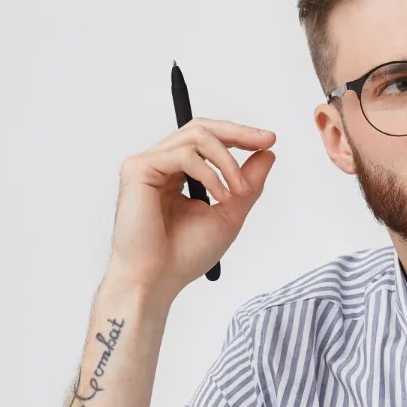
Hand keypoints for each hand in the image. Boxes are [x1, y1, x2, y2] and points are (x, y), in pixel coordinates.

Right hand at [107, 118, 276, 300]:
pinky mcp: (137, 169)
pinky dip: (210, 173)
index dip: (239, 136)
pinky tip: (220, 195)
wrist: (157, 279)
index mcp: (177, 174)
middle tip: (264, 140)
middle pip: (201, 128)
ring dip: (228, 161)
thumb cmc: (184, 255)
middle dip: (238, 132)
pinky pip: (183, 154)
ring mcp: (147, 164)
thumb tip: (267, 153)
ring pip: (196, 136)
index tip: (268, 141)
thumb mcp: (229, 213)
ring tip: (240, 190)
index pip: (207, 141)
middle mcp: (160, 164)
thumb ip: (247, 183)